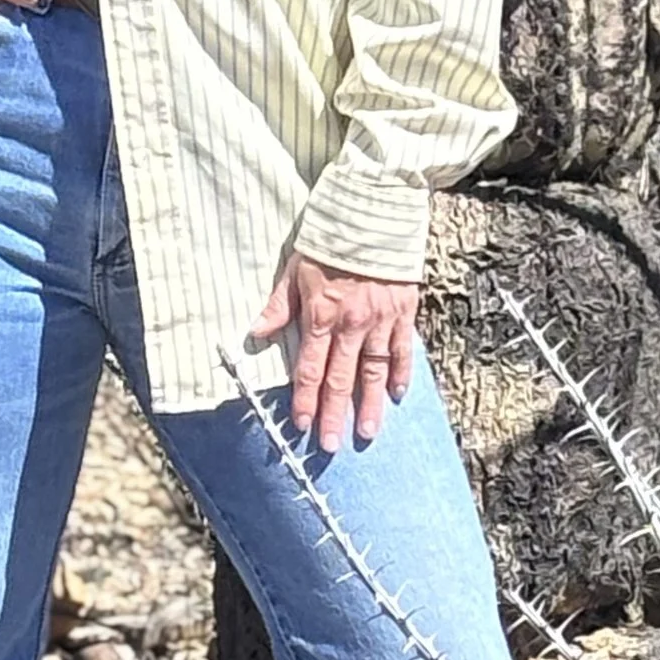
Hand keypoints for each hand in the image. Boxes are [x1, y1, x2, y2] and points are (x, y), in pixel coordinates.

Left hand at [255, 253, 417, 452]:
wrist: (373, 213)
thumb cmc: (329, 240)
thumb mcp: (295, 269)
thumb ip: (278, 305)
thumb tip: (256, 333)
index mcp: (320, 315)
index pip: (310, 368)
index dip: (305, 399)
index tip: (302, 425)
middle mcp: (351, 324)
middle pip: (341, 379)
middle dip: (334, 414)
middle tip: (332, 446)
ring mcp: (381, 320)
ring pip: (374, 372)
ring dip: (369, 405)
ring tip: (366, 433)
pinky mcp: (404, 311)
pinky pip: (403, 350)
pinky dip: (401, 373)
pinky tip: (398, 395)